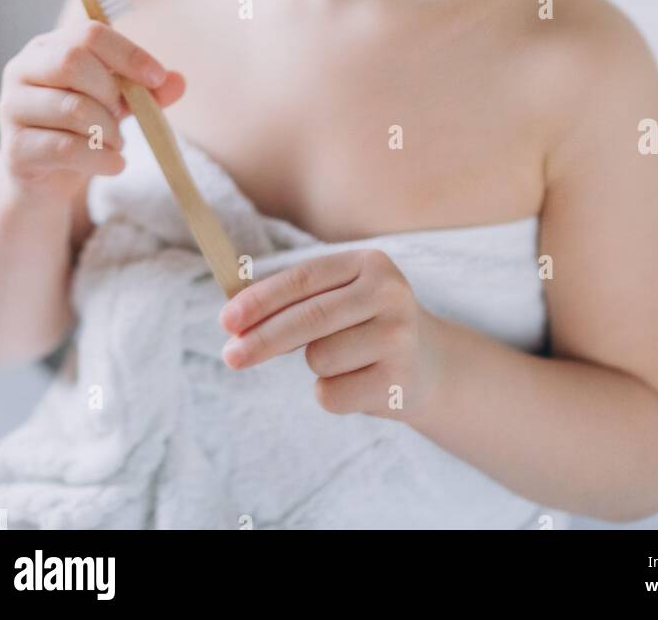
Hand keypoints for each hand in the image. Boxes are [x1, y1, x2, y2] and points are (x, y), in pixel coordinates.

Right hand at [0, 19, 184, 202]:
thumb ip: (147, 91)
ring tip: (115, 142)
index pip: (90, 33)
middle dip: (111, 92)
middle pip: (73, 62)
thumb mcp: (117, 102)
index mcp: (48, 47)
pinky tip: (112, 163)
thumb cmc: (81, 126)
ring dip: (108, 130)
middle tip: (123, 114)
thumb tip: (178, 82)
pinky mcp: (15, 149)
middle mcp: (22, 70)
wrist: (45, 176)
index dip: (129, 54)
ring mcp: (12, 109)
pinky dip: (101, 158)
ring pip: (74, 109)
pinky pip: (66, 148)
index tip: (158, 77)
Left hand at [218, 247, 444, 424]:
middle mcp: (390, 294)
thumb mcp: (344, 298)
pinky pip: (332, 395)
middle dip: (261, 339)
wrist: (431, 365)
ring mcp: (398, 337)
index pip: (304, 279)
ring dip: (316, 367)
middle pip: (308, 318)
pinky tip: (359, 382)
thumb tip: (236, 320)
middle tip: (230, 357)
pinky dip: (332, 394)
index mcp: (371, 264)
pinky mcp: (398, 381)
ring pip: (319, 359)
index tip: (226, 320)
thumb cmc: (368, 326)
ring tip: (346, 362)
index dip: (261, 300)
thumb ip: (299, 301)